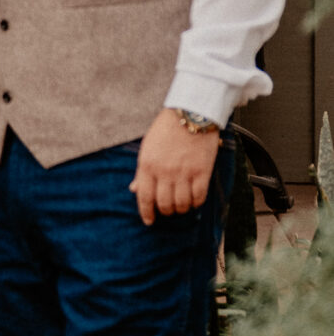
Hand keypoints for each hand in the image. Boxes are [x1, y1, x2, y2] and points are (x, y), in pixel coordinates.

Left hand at [131, 110, 220, 226]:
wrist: (190, 113)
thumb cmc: (167, 129)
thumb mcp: (147, 148)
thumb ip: (142, 171)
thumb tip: (134, 189)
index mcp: (147, 165)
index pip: (144, 197)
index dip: (146, 213)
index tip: (149, 221)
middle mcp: (164, 172)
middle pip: (164, 204)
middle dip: (166, 211)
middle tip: (169, 209)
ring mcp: (184, 173)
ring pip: (182, 204)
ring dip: (181, 208)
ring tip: (182, 204)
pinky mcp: (201, 172)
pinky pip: (199, 197)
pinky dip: (196, 202)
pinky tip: (195, 199)